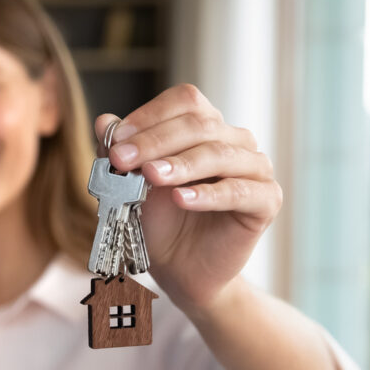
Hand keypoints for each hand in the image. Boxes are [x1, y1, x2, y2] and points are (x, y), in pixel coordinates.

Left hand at [94, 84, 281, 317]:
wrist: (179, 267)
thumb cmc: (158, 219)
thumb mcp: (129, 183)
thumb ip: (119, 151)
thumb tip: (103, 122)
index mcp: (206, 125)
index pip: (184, 101)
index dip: (150, 116)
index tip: (116, 139)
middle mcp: (235, 140)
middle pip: (200, 124)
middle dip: (154, 141)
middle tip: (122, 159)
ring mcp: (255, 168)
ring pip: (219, 154)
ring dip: (181, 164)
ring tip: (150, 175)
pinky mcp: (266, 200)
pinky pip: (239, 191)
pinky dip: (207, 194)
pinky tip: (181, 199)